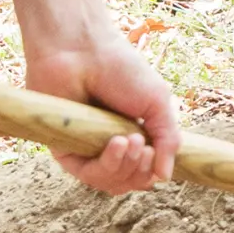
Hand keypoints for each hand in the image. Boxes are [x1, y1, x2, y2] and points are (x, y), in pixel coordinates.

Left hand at [22, 30, 177, 193]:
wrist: (83, 50)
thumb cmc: (120, 69)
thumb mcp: (158, 103)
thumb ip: (168, 140)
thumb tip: (165, 178)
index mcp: (132, 134)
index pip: (143, 171)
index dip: (151, 171)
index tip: (156, 152)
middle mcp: (109, 145)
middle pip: (128, 181)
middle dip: (141, 171)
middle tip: (145, 148)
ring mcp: (87, 149)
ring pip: (109, 182)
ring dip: (126, 168)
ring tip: (130, 141)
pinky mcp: (65, 149)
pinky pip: (86, 175)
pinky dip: (106, 166)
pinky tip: (117, 144)